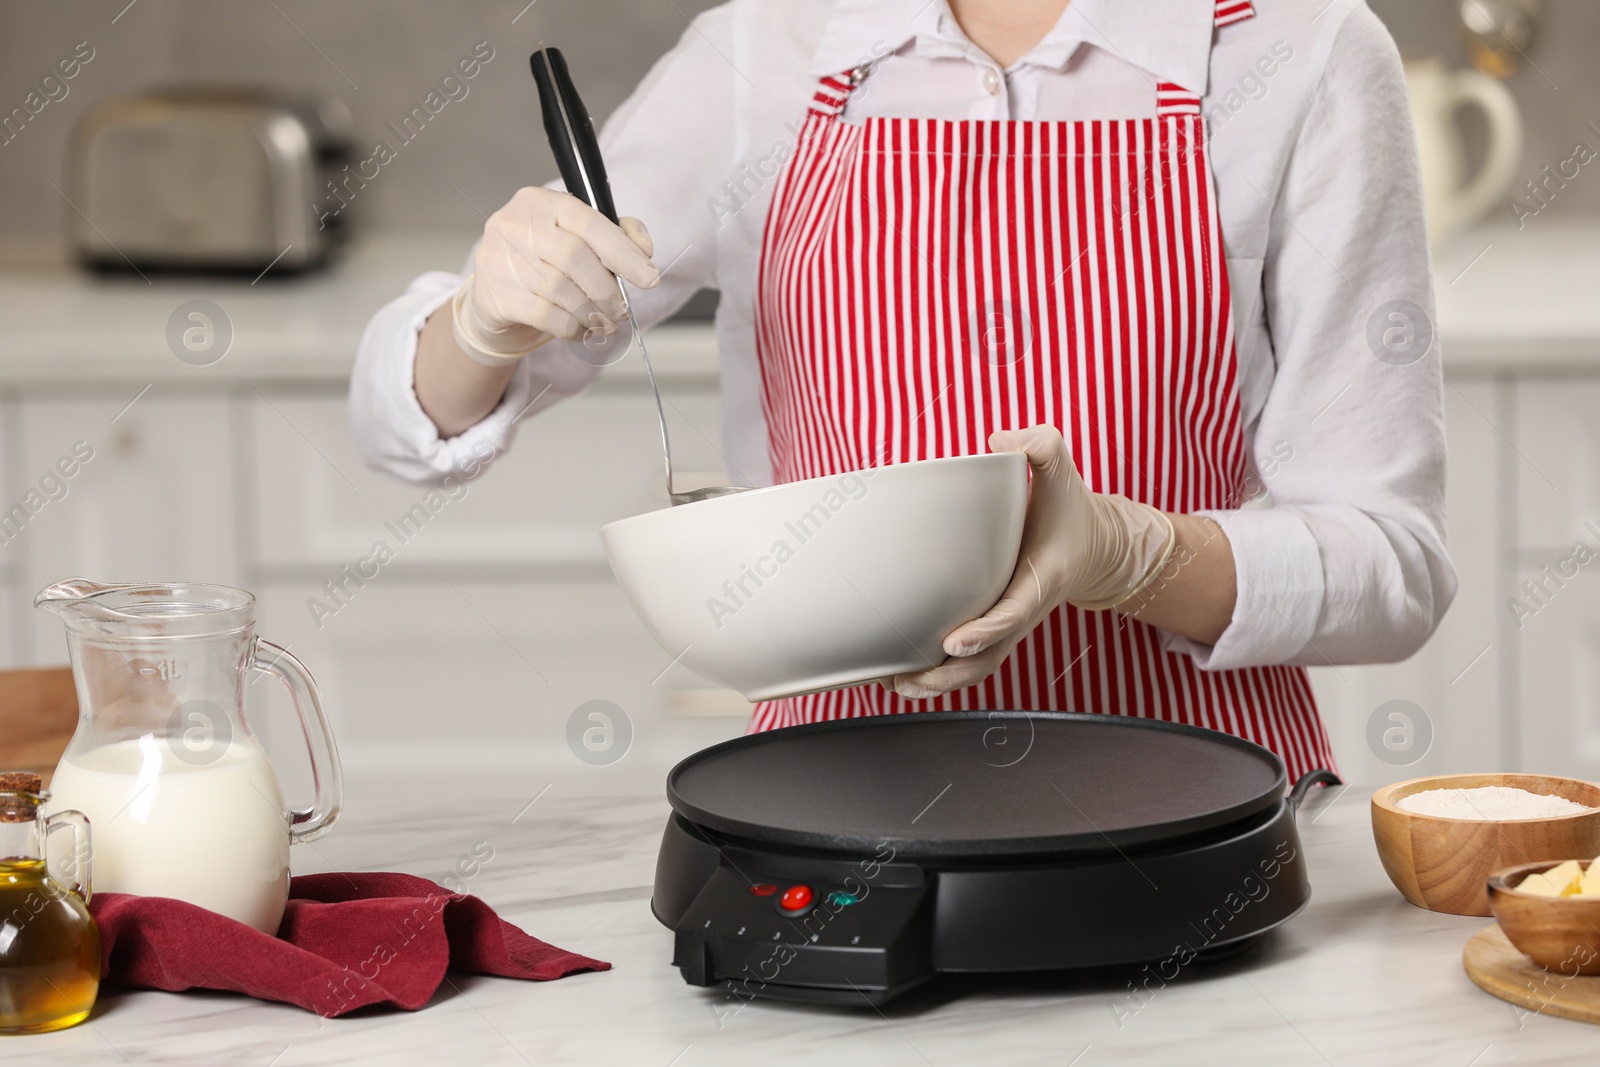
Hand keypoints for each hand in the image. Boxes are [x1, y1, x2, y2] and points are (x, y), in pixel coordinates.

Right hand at [455, 186, 658, 361]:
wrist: (494, 299)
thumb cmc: (544, 265)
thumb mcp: (580, 240)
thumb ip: (617, 235)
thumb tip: (644, 249)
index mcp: (540, 202)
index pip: (589, 221)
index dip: (623, 252)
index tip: (650, 278)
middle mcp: (514, 224)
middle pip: (575, 257)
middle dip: (608, 290)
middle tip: (622, 310)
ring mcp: (499, 259)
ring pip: (561, 290)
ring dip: (593, 312)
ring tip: (606, 322)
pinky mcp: (494, 295)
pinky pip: (546, 315)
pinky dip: (573, 327)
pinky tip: (582, 329)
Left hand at [887, 426, 1175, 699]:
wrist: (1093, 547)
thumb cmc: (1068, 508)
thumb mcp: (1063, 469)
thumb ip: (1042, 446)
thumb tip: (1001, 440)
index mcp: (1043, 579)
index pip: (1014, 612)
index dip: (986, 630)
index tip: (954, 642)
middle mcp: (1025, 611)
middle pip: (989, 658)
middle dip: (947, 675)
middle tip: (904, 679)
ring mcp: (1010, 625)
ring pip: (977, 668)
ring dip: (936, 684)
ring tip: (892, 683)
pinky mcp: (997, 629)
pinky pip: (970, 661)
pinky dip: (938, 674)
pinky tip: (901, 674)